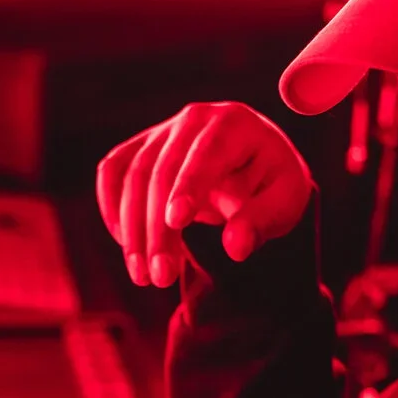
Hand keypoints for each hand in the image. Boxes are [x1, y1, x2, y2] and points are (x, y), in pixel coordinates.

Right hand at [94, 102, 314, 287]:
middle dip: (157, 228)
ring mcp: (162, 130)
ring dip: (132, 229)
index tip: (177, 222)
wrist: (252, 163)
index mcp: (235, 124)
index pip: (206, 153)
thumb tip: (236, 247)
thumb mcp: (285, 201)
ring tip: (143, 275)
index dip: (189, 185)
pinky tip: (126, 244)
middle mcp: (194, 119)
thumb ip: (263, 221)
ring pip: (132, 176)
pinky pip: (112, 172)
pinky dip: (112, 208)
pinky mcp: (140, 146)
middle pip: (161, 171)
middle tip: (160, 278)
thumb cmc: (270, 183)